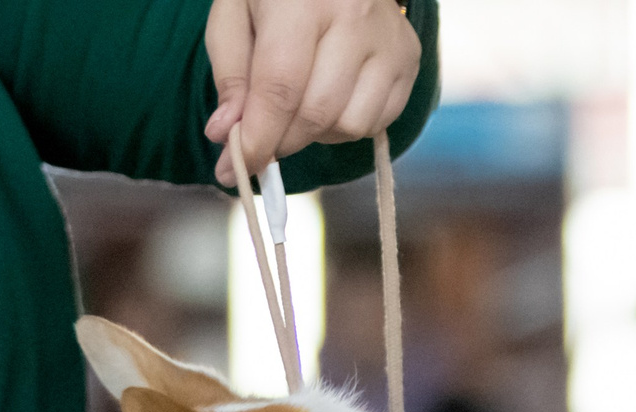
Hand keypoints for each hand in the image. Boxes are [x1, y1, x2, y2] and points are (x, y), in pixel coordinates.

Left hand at [206, 0, 421, 188]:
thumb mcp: (235, 14)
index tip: (231, 171)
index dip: (257, 139)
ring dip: (316, 134)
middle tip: (262, 141)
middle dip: (281, 142)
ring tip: (300, 107)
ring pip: (349, 125)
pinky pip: (376, 122)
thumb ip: (229, 75)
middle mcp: (354, 16)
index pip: (280, 88)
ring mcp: (388, 39)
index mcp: (302, 0)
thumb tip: (226, 134)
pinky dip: (345, 125)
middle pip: (315, 114)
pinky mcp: (408, 57)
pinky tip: (331, 99)